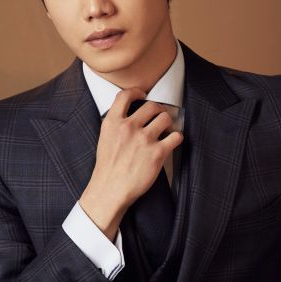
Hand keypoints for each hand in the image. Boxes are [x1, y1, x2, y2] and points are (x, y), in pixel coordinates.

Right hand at [79, 86, 182, 238]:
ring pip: (165, 118)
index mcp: (112, 122)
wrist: (110, 190)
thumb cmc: (107, 168)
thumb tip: (131, 116)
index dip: (137, 91)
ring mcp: (144, 139)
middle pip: (152, 105)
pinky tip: (171, 142)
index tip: (142, 94)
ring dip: (167, 123)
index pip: (126, 95)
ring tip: (164, 131)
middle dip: (157, 110)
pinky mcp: (157, 153)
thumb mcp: (104, 139)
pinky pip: (176, 136)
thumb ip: (116, 125)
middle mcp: (129, 127)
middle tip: (158, 118)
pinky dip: (176, 138)